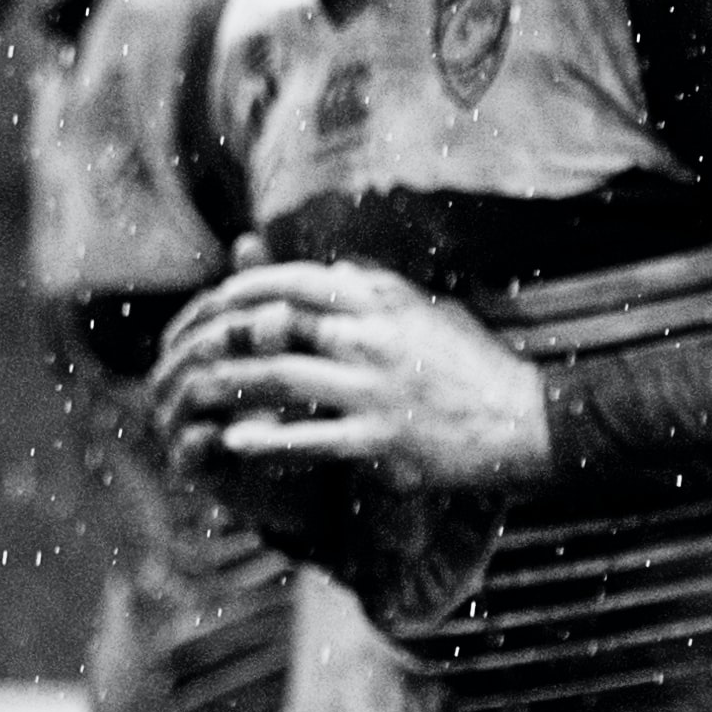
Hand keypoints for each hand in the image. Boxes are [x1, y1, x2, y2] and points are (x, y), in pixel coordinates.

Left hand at [155, 263, 552, 494]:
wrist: (525, 421)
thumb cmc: (472, 365)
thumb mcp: (427, 310)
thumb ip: (376, 289)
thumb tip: (330, 269)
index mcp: (381, 301)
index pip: (293, 282)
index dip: (242, 290)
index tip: (211, 302)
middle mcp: (371, 338)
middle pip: (272, 327)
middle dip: (220, 338)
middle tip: (186, 351)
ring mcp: (372, 390)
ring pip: (277, 381)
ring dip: (227, 388)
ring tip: (192, 394)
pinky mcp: (377, 441)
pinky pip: (306, 440)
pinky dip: (264, 440)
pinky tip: (230, 443)